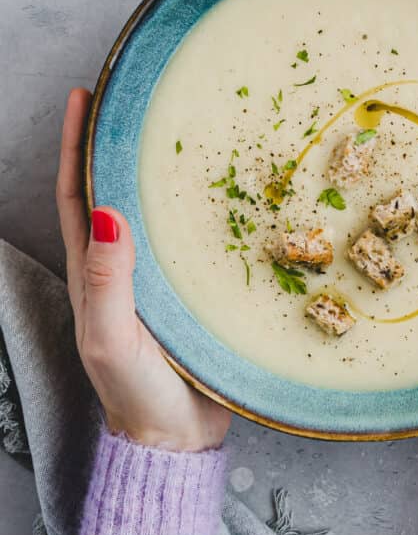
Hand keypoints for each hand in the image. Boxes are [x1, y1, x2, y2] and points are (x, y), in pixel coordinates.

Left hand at [56, 88, 231, 450]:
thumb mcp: (112, 336)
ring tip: (179, 129)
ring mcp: (158, 278)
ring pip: (155, 210)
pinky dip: (201, 208)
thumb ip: (107, 279)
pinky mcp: (193, 292)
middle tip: (135, 100)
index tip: (83, 97)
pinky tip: (225, 191)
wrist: (176, 436)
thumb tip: (108, 210)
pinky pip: (194, 239)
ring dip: (159, 169)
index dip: (74, 145)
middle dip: (116, 143)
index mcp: (93, 272)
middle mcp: (123, 266)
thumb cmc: (136, 391)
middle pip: (113, 190)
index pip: (76, 194)